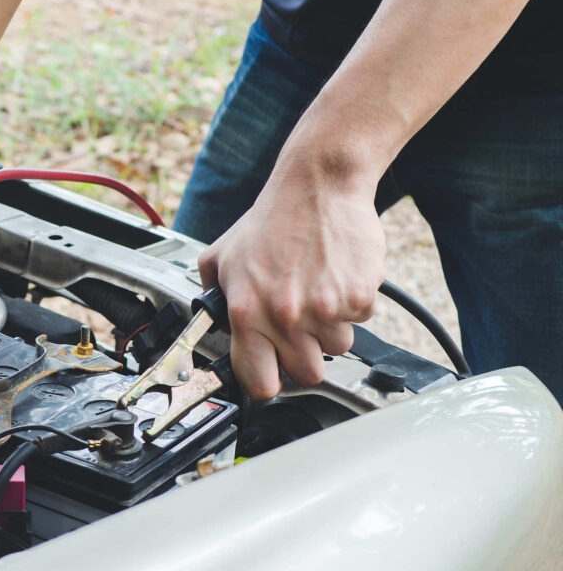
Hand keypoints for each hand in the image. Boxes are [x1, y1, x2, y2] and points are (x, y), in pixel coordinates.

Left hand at [197, 148, 385, 399]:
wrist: (317, 187)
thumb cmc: (271, 221)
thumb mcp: (221, 257)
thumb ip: (212, 296)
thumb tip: (209, 326)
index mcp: (247, 312)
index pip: (259, 383)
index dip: (266, 380)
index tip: (270, 372)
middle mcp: (285, 317)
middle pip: (307, 374)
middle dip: (305, 354)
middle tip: (300, 325)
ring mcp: (325, 309)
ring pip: (338, 349)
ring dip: (330, 328)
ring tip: (317, 292)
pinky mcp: (358, 297)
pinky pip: (361, 321)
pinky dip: (352, 304)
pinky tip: (335, 277)